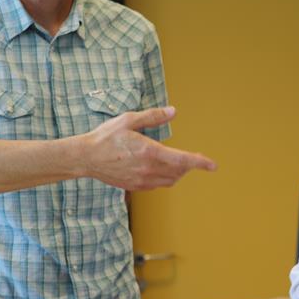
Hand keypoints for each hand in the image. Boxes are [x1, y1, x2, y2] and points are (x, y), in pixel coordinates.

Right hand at [85, 107, 216, 190]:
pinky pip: (158, 185)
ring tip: (179, 163)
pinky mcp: (135, 187)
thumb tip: (173, 111)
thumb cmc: (106, 137)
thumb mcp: (129, 120)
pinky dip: (165, 178)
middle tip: (193, 158)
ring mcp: (142, 180)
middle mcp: (148, 169)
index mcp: (150, 152)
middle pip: (179, 171)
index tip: (213, 165)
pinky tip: (160, 169)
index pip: (183, 160)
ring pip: (170, 181)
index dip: (200, 163)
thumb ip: (153, 116)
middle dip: (189, 165)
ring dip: (179, 173)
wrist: (86, 158)